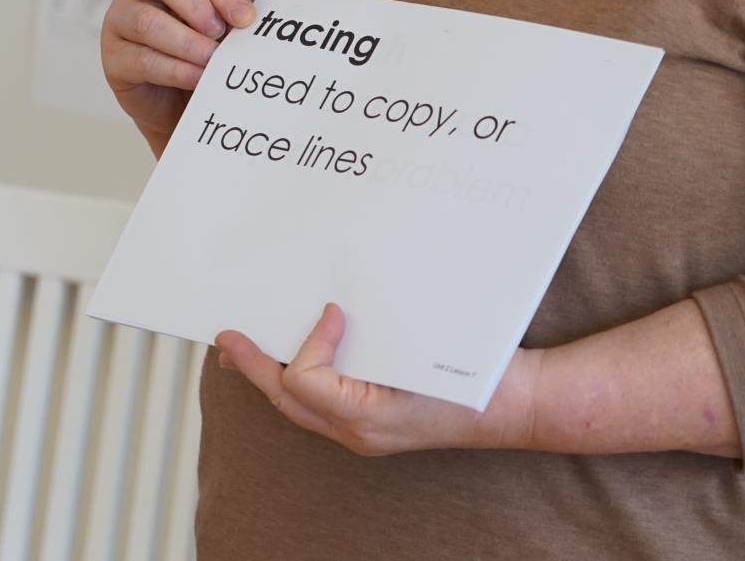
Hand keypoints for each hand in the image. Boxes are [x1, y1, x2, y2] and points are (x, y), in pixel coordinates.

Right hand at [101, 0, 256, 151]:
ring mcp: (120, 19)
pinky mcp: (113, 57)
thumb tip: (250, 19)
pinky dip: (177, 70)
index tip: (247, 19)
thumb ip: (229, 17)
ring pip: (148, 21)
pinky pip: (143, 59)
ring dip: (187, 42)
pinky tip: (199, 79)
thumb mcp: (219, 26)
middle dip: (196, 4)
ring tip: (213, 60)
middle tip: (220, 33)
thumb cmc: (200, 49)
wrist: (174, 98)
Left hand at [214, 303, 542, 456]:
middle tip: (226, 339)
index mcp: (366, 420)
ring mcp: (365, 430)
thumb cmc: (478, 382)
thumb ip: (368, 341)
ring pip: (299, 406)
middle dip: (251, 369)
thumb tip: (328, 312)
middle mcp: (358, 432)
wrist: (518, 404)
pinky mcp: (374, 420)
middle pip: (286, 400)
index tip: (330, 311)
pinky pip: (322, 404)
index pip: (305, 382)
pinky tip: (297, 356)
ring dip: (269, 376)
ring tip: (242, 352)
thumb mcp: (422, 352)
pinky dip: (300, 378)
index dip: (308, 343)